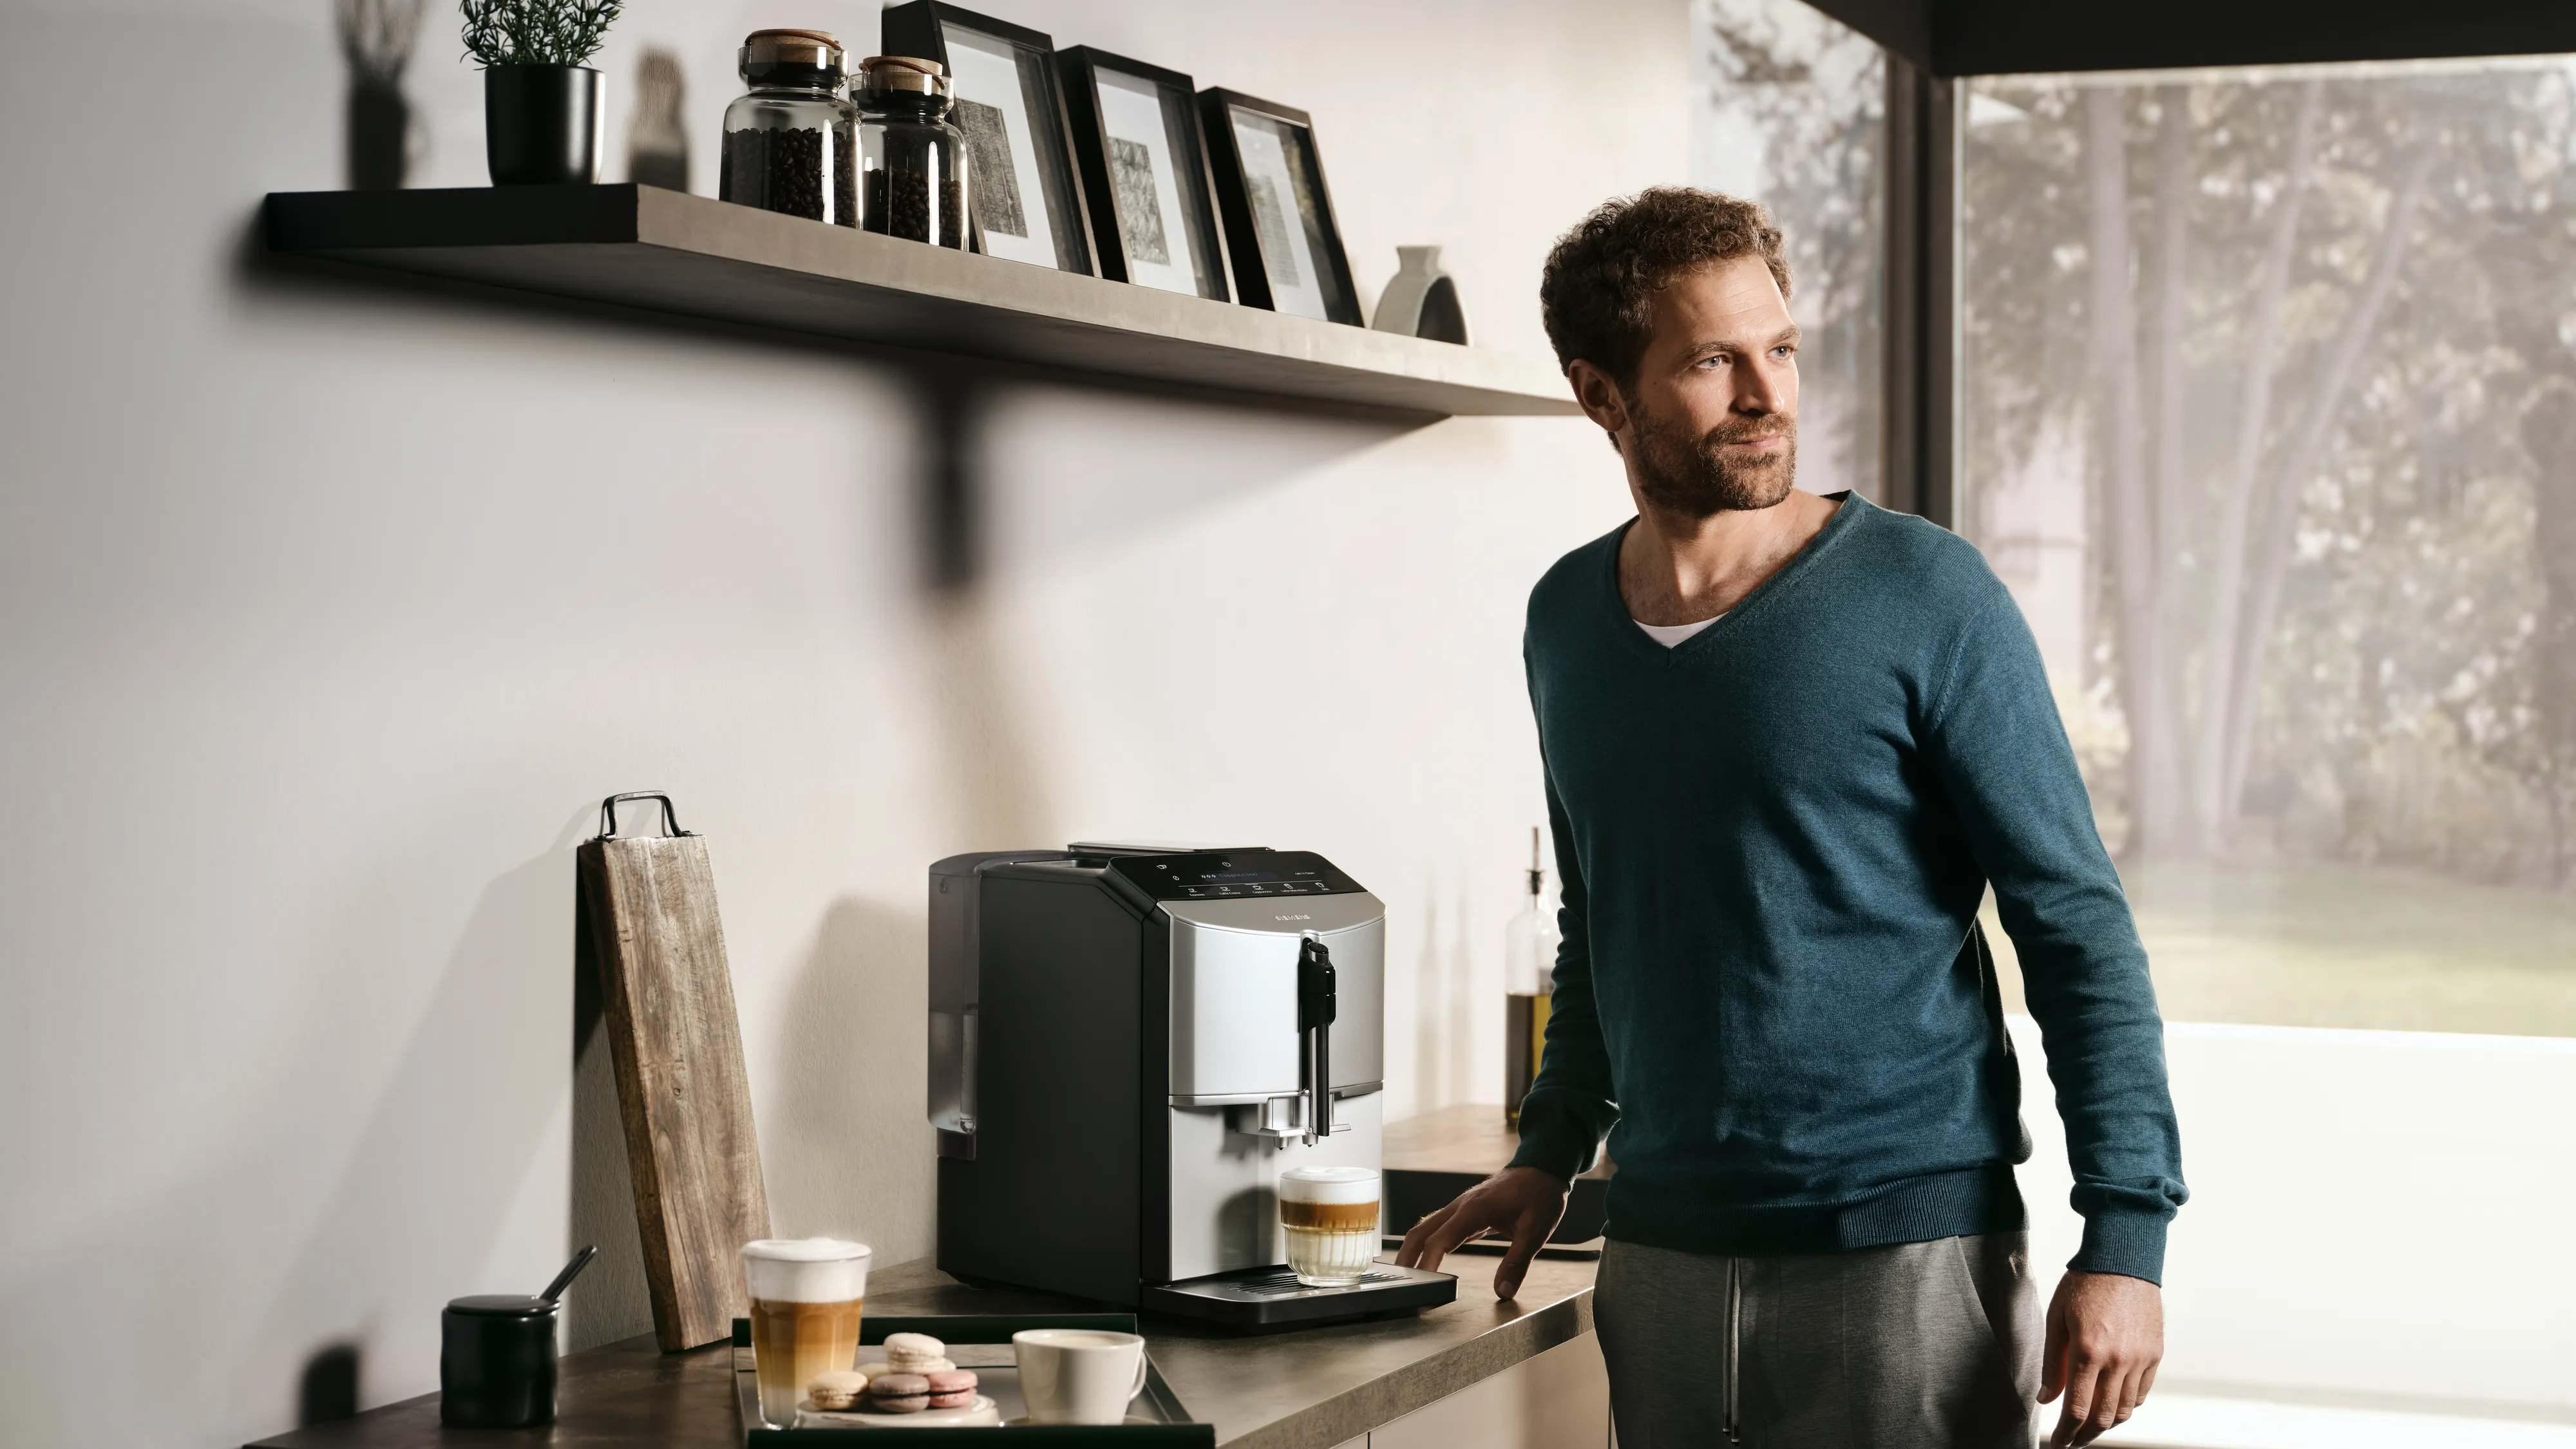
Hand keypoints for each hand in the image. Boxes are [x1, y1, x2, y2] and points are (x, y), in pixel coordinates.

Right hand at [1392, 1165, 1570, 1300]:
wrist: (1542, 1168)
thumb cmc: (1540, 1196)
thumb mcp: (1535, 1231)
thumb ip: (1517, 1263)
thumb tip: (1503, 1292)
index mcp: (1475, 1209)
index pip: (1441, 1239)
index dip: (1428, 1263)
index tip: (1421, 1284)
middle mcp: (1461, 1206)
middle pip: (1421, 1232)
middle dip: (1407, 1258)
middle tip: (1398, 1284)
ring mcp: (1460, 1206)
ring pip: (1425, 1227)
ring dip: (1411, 1249)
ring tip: (1404, 1275)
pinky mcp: (1464, 1209)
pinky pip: (1437, 1225)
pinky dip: (1425, 1242)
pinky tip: (1423, 1256)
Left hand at [2040, 1270, 2163, 1445]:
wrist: (2123, 1261)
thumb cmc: (2085, 1285)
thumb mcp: (2056, 1320)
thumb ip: (2051, 1363)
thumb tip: (2045, 1399)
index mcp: (2088, 1352)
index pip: (2076, 1409)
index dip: (2066, 1433)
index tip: (2057, 1443)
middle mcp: (2118, 1361)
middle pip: (2103, 1417)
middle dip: (2085, 1436)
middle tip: (2071, 1441)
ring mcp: (2140, 1359)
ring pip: (2126, 1410)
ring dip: (2107, 1425)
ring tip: (2090, 1427)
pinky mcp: (2155, 1354)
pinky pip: (2142, 1393)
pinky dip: (2127, 1406)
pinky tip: (2112, 1405)